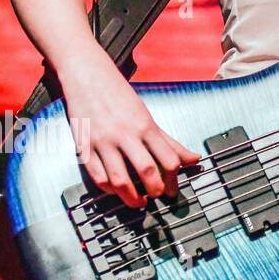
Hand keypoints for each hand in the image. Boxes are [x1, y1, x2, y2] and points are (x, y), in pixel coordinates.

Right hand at [62, 59, 199, 207]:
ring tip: (139, 202)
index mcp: (145, 126)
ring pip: (119, 179)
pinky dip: (108, 189)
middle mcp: (125, 134)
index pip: (168, 158)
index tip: (174, 188)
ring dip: (131, 197)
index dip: (174, 178)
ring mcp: (103, 142)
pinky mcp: (83, 146)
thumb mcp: (147, 117)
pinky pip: (97, 175)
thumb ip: (169, 141)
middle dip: (155, 189)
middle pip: (146, 170)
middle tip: (158, 196)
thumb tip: (194, 159)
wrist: (88, 76)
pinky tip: (116, 191)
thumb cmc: (120, 97)